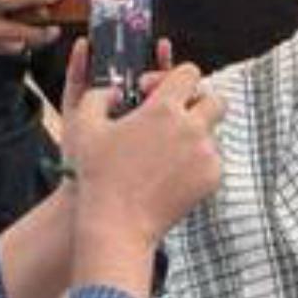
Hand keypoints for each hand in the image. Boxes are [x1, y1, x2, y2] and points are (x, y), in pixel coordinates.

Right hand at [64, 45, 221, 235]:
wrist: (118, 223)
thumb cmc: (97, 175)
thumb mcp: (83, 127)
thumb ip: (97, 96)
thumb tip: (115, 90)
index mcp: (164, 109)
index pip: (189, 73)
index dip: (174, 77)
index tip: (158, 91)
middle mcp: (192, 127)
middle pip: (214, 99)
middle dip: (198, 103)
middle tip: (176, 116)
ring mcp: (206, 153)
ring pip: (211, 132)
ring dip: (193, 135)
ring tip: (165, 151)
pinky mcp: (213, 176)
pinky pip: (211, 159)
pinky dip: (195, 161)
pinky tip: (170, 173)